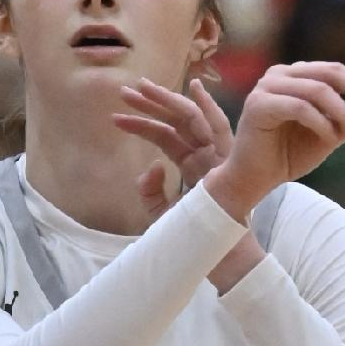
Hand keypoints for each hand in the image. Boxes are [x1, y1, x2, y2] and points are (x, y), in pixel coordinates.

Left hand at [114, 75, 260, 289]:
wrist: (223, 258)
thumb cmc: (196, 240)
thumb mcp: (164, 214)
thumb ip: (151, 193)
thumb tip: (148, 168)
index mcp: (193, 164)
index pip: (165, 137)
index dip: (141, 125)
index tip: (116, 118)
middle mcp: (206, 154)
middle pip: (176, 121)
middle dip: (151, 104)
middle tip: (125, 90)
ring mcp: (218, 155)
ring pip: (192, 119)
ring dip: (168, 100)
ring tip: (142, 87)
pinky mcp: (228, 161)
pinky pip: (219, 128)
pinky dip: (209, 107)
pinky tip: (194, 87)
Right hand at [202, 60, 344, 223]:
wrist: (253, 181)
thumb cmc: (287, 157)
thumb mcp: (329, 136)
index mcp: (298, 75)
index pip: (340, 72)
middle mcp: (282, 74)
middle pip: (332, 72)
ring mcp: (267, 86)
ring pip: (319, 89)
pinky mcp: (258, 104)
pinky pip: (300, 107)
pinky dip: (322, 123)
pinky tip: (333, 139)